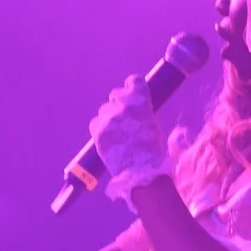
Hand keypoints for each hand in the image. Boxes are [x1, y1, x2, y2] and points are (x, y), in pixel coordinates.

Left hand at [91, 75, 169, 200]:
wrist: (139, 170)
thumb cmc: (152, 150)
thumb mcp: (154, 124)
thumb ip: (144, 111)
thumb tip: (136, 107)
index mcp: (141, 101)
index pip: (134, 80)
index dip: (134, 87)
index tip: (134, 93)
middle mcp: (123, 105)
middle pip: (116, 94)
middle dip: (120, 103)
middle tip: (125, 117)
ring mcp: (109, 117)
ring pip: (105, 109)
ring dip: (110, 117)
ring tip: (118, 132)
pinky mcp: (97, 129)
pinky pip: (96, 122)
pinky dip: (101, 128)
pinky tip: (109, 137)